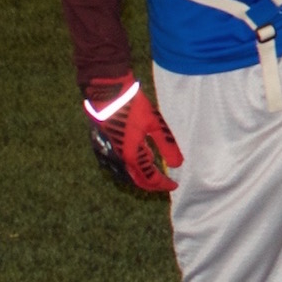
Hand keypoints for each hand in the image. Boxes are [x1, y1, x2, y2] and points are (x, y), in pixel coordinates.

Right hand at [83, 76, 181, 192]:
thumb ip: (167, 146)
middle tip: (165, 183)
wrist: (107, 95)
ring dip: (141, 177)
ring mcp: (109, 154)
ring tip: (155, 175)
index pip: (150, 178)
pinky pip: (118, 166)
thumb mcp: (155, 125)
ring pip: (126, 174)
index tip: (174, 185)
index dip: (163, 184)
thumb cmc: (133, 108)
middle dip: (152, 184)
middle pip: (137, 180)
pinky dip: (131, 170)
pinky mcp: (103, 147)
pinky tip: (138, 162)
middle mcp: (119, 159)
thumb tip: (178, 165)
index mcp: (132, 155)